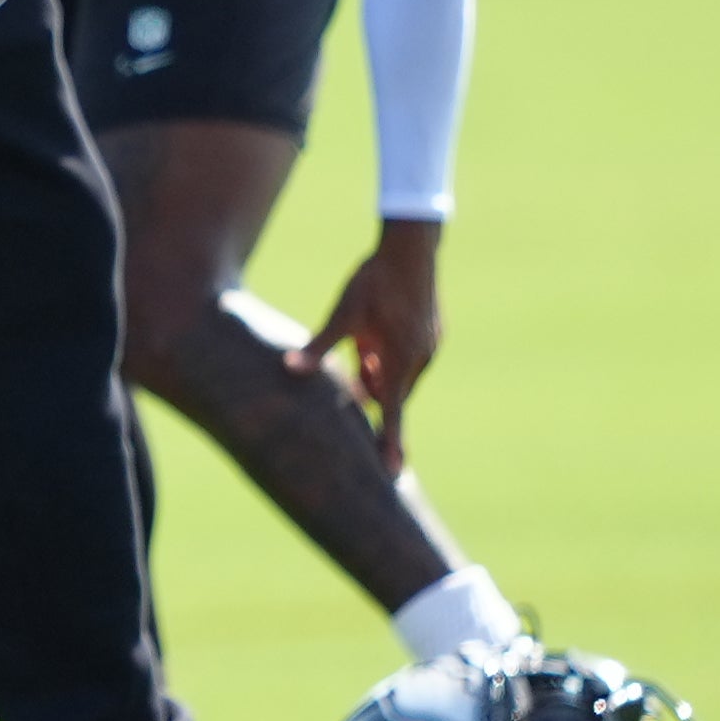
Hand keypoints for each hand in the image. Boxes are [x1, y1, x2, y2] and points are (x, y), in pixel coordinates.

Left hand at [309, 217, 447, 457]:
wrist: (412, 248)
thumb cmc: (373, 280)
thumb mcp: (342, 313)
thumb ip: (319, 345)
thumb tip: (288, 369)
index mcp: (398, 358)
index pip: (392, 411)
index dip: (390, 442)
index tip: (394, 472)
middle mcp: (419, 358)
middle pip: (391, 394)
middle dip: (371, 401)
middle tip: (350, 401)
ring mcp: (429, 346)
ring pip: (396, 376)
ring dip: (375, 377)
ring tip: (356, 363)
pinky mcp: (431, 334)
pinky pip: (405, 359)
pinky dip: (386, 361)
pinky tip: (369, 350)